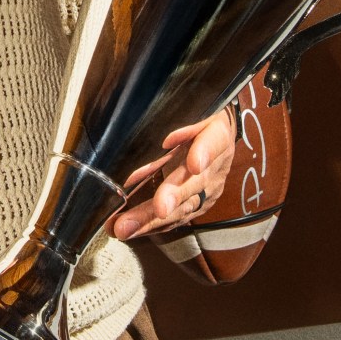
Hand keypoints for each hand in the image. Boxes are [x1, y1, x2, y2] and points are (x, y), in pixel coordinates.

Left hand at [111, 107, 235, 239]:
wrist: (216, 132)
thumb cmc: (198, 117)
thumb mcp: (194, 109)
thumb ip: (182, 122)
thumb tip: (167, 138)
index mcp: (217, 135)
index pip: (214, 142)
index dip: (205, 153)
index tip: (195, 164)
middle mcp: (215, 166)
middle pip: (194, 183)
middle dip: (172, 197)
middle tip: (157, 207)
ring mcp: (207, 190)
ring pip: (182, 208)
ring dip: (152, 220)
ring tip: (124, 227)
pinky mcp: (198, 205)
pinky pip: (176, 218)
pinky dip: (151, 226)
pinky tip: (130, 230)